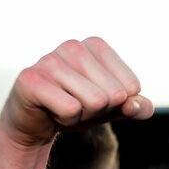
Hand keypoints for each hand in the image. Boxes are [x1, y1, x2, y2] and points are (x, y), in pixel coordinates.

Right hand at [0, 37, 153, 146]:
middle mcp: (73, 46)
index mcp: (96, 45)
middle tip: (76, 104)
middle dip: (99, 110)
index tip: (93, 98)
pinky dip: (66, 120)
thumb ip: (138, 107)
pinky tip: (50, 110)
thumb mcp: (114, 109)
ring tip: (63, 106)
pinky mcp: (31, 79)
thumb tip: (134, 104)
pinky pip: (71, 110)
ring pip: (95, 102)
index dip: (116, 103)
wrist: (35, 123)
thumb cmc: (78, 108)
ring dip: (82, 116)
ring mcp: (50, 59)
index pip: (131, 86)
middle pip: (114, 95)